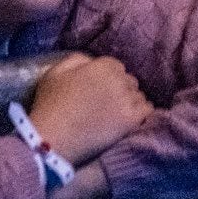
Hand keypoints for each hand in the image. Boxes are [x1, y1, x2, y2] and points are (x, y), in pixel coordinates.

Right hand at [27, 54, 153, 166]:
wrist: (52, 139)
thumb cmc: (50, 105)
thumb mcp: (55, 72)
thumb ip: (77, 59)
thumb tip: (92, 60)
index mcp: (102, 66)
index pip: (116, 66)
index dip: (107, 78)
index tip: (98, 90)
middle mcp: (119, 79)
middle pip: (129, 81)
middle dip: (120, 89)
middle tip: (106, 104)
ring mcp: (127, 100)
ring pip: (138, 96)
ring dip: (130, 102)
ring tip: (115, 115)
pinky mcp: (132, 119)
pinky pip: (147, 110)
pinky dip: (140, 114)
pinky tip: (128, 120)